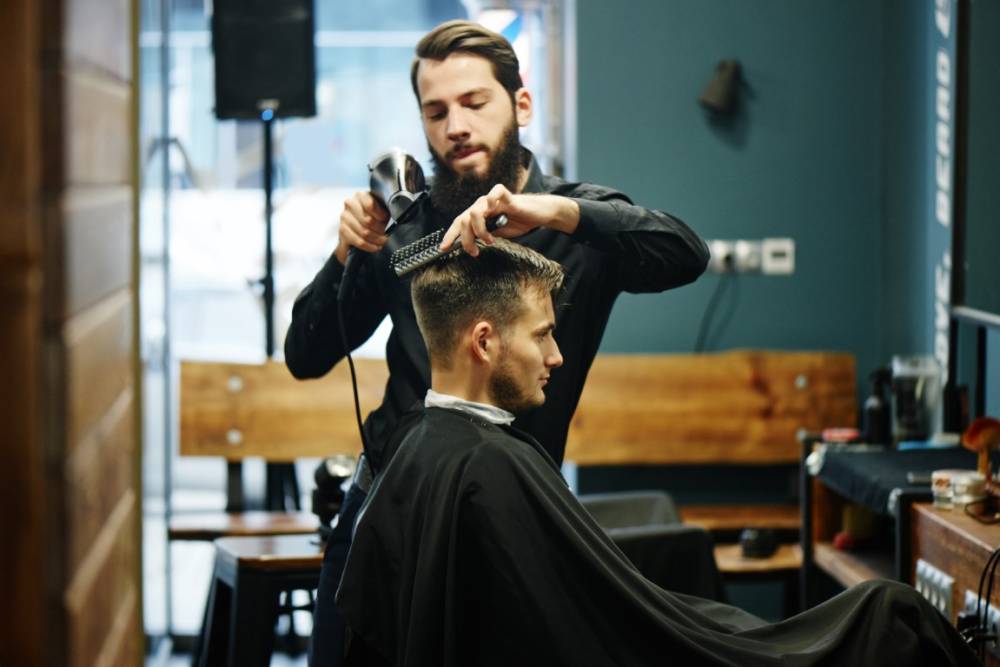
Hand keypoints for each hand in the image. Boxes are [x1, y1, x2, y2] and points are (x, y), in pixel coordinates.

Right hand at [334, 191, 389, 264]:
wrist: (358, 230)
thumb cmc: (374, 218)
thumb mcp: (382, 211)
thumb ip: (385, 210)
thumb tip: (392, 216)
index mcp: (361, 196)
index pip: (370, 205)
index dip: (380, 215)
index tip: (385, 221)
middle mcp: (350, 204)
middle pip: (368, 220)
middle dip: (380, 230)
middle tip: (386, 235)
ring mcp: (344, 217)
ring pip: (364, 232)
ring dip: (376, 239)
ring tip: (382, 242)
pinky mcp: (342, 230)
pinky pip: (359, 241)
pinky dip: (369, 246)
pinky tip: (375, 247)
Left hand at [439, 185, 579, 255]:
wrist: (539, 214)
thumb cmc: (519, 221)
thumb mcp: (498, 234)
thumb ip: (484, 236)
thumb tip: (469, 246)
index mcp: (479, 214)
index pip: (459, 223)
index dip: (450, 235)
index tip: (443, 249)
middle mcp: (482, 205)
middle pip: (463, 219)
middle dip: (465, 239)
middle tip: (474, 252)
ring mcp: (492, 199)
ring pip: (473, 211)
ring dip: (479, 230)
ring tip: (489, 240)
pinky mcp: (506, 195)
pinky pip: (493, 194)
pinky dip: (490, 204)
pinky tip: (495, 216)